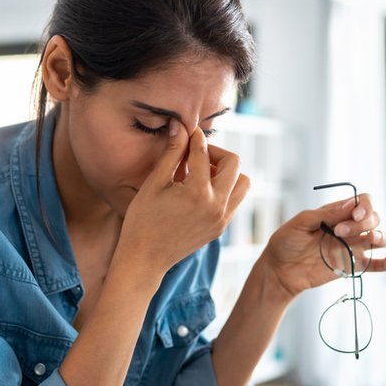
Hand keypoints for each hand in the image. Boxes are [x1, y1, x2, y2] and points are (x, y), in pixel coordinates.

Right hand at [116, 120, 250, 275]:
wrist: (144, 259)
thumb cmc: (142, 220)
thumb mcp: (154, 183)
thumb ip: (172, 153)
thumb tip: (180, 126)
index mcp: (198, 192)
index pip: (203, 152)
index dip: (194, 138)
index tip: (188, 131)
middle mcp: (216, 206)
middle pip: (234, 163)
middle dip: (215, 153)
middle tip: (196, 155)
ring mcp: (222, 219)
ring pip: (242, 183)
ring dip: (226, 172)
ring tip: (202, 173)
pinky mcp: (221, 228)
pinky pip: (235, 200)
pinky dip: (224, 189)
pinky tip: (201, 190)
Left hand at [258, 193, 385, 298]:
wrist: (279, 270)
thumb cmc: (286, 242)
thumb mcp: (301, 223)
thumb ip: (325, 214)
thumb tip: (350, 206)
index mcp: (337, 212)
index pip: (363, 202)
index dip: (364, 206)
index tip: (353, 214)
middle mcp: (349, 227)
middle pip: (373, 218)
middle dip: (362, 222)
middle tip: (339, 232)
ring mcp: (352, 246)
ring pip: (379, 237)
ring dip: (380, 236)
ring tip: (370, 239)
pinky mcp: (352, 266)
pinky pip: (375, 264)